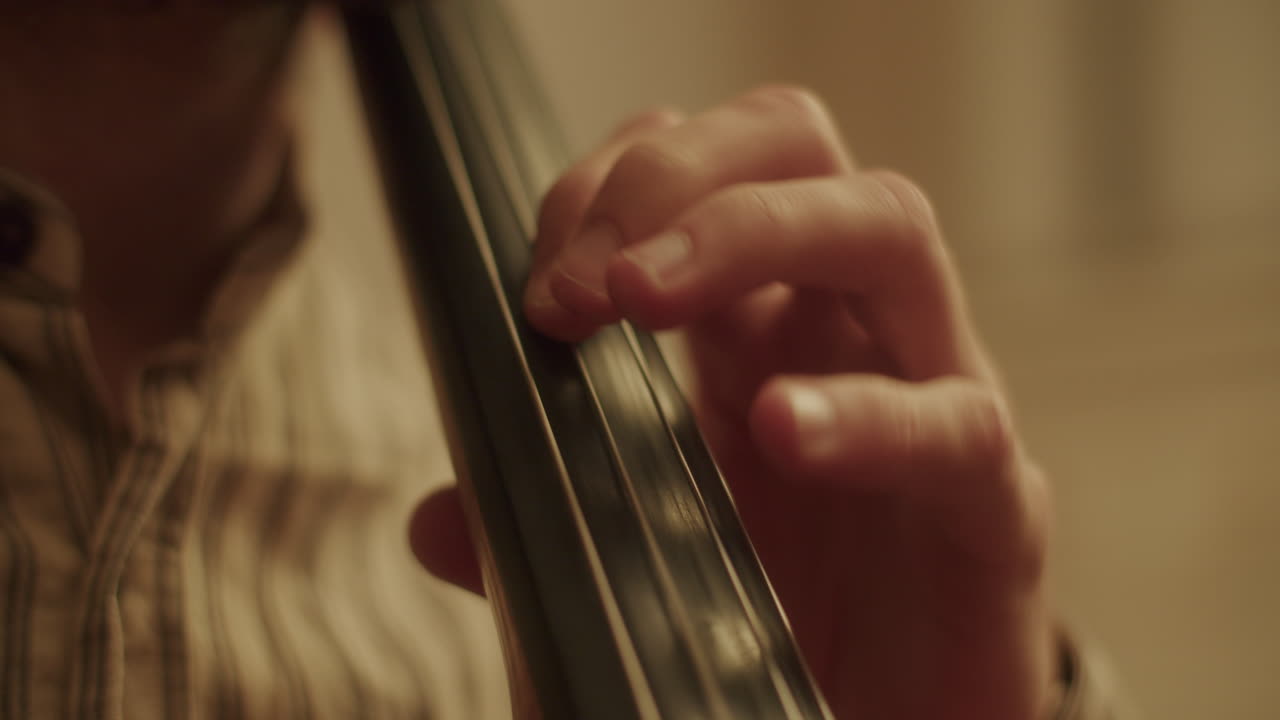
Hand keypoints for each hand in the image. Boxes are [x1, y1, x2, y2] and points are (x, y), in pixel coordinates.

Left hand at [413, 86, 1054, 719]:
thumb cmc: (772, 626)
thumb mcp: (634, 555)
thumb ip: (545, 519)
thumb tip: (436, 520)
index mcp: (756, 323)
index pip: (694, 169)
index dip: (605, 190)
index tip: (535, 285)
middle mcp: (844, 329)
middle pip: (793, 144)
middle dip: (675, 175)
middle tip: (585, 283)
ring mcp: (933, 394)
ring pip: (887, 226)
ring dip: (754, 232)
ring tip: (644, 298)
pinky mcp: (993, 502)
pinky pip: (955, 422)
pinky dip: (868, 414)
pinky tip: (782, 430)